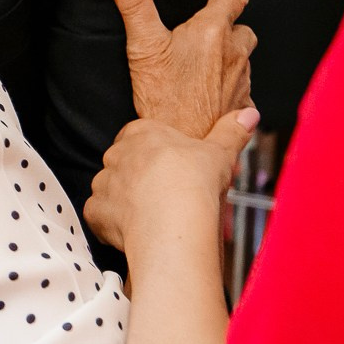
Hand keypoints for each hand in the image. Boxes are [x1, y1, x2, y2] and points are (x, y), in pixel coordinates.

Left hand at [87, 109, 258, 253]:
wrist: (173, 224)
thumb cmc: (195, 184)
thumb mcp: (220, 153)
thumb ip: (231, 131)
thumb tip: (248, 114)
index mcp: (142, 134)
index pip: (138, 133)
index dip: (152, 150)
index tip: (168, 165)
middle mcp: (117, 155)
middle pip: (122, 161)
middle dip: (137, 175)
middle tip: (162, 193)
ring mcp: (103, 183)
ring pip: (108, 188)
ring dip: (123, 199)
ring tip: (149, 214)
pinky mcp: (96, 212)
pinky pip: (99, 215)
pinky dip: (111, 223)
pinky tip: (132, 230)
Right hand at [107, 0, 256, 136]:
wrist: (184, 143)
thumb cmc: (164, 98)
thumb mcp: (143, 46)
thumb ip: (134, 4)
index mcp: (213, 31)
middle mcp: (235, 52)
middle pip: (242, 26)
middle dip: (228, 23)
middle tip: (205, 26)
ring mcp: (242, 79)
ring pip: (243, 57)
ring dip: (229, 53)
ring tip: (205, 60)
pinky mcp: (242, 104)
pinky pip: (242, 86)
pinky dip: (230, 83)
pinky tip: (210, 90)